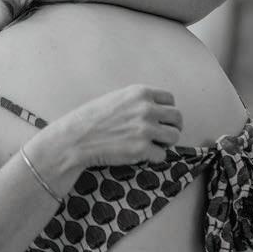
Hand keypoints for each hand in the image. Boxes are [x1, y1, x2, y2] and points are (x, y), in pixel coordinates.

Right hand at [64, 84, 181, 167]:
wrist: (75, 139)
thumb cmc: (91, 119)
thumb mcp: (116, 99)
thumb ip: (137, 101)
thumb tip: (156, 110)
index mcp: (140, 93)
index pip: (170, 99)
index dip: (167, 111)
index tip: (161, 119)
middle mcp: (146, 109)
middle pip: (177, 118)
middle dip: (172, 127)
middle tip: (163, 135)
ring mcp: (146, 129)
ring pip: (174, 137)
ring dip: (165, 143)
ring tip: (152, 146)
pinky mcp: (142, 149)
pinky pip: (162, 155)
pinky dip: (153, 158)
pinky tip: (140, 155)